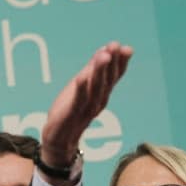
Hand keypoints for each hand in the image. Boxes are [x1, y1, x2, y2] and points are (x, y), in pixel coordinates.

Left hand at [40, 42, 132, 179]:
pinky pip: (77, 100)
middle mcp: (98, 101)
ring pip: (95, 88)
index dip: (121, 62)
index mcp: (101, 93)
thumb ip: (92, 70)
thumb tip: (104, 50)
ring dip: (100, 71)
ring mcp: (85, 108)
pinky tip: (81, 77)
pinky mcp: (70, 114)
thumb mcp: (82, 87)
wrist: (59, 139)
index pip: (114, 76)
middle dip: (112, 62)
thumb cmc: (71, 111)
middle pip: (107, 80)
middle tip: (116, 46)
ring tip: (104, 56)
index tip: (126, 48)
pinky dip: (80, 89)